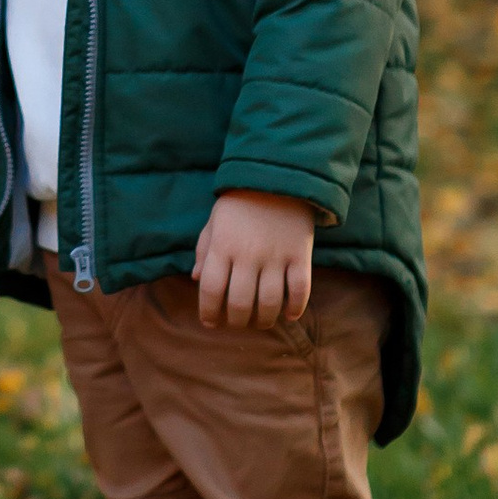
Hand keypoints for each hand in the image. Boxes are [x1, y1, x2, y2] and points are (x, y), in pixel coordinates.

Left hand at [192, 189, 315, 329]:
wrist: (279, 176)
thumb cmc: (240, 202)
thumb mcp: (214, 221)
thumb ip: (204, 250)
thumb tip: (196, 279)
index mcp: (222, 246)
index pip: (210, 290)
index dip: (208, 312)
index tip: (210, 321)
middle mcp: (248, 254)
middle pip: (240, 303)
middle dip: (237, 321)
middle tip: (237, 323)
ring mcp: (276, 256)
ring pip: (270, 303)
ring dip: (264, 320)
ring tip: (261, 321)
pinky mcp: (300, 255)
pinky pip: (300, 290)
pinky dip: (295, 308)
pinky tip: (288, 314)